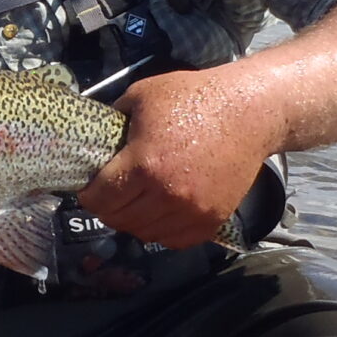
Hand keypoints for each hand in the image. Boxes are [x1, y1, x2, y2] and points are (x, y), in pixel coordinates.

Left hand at [76, 66, 280, 248]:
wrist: (248, 112)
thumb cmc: (194, 97)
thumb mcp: (143, 95)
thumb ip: (115, 119)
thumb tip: (97, 138)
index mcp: (144, 165)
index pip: (100, 199)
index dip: (89, 194)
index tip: (90, 188)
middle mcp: (166, 195)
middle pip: (119, 220)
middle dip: (108, 208)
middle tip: (110, 195)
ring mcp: (191, 211)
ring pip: (145, 234)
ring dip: (134, 221)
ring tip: (135, 203)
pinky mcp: (211, 219)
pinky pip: (175, 240)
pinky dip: (162, 231)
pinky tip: (160, 212)